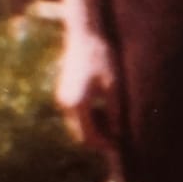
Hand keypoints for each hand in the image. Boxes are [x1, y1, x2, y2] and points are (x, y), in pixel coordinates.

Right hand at [55, 26, 119, 149]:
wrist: (84, 35)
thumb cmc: (102, 58)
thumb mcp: (114, 86)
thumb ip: (115, 112)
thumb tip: (118, 133)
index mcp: (78, 104)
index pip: (89, 137)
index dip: (104, 145)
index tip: (120, 146)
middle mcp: (66, 104)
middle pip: (80, 134)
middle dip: (99, 139)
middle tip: (119, 138)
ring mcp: (62, 98)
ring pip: (76, 125)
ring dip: (93, 129)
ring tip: (115, 124)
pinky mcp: (63, 92)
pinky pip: (74, 114)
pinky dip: (88, 119)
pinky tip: (105, 112)